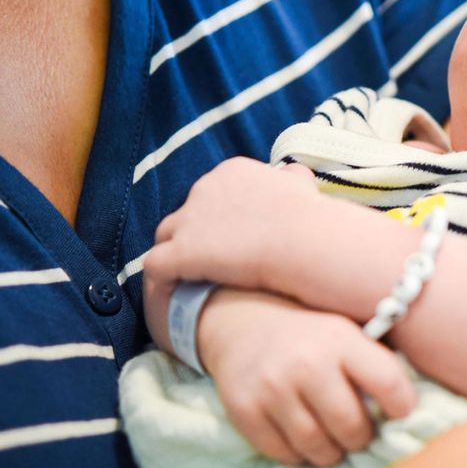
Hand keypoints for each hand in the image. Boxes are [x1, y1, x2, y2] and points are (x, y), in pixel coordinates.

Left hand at [144, 158, 322, 340]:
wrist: (306, 241)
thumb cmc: (310, 219)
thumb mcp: (301, 186)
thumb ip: (291, 179)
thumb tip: (294, 175)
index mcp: (231, 172)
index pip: (209, 195)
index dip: (215, 220)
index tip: (227, 240)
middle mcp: (204, 188)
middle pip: (184, 214)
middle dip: (194, 237)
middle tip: (210, 263)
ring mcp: (189, 220)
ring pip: (166, 237)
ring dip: (176, 256)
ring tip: (189, 280)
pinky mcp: (181, 252)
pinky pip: (156, 265)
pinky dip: (163, 280)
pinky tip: (176, 295)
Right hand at [199, 288, 417, 466]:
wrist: (241, 322)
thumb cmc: (310, 335)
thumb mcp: (346, 331)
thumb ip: (376, 363)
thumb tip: (413, 413)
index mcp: (340, 339)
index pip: (388, 382)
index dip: (402, 406)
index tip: (397, 412)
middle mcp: (306, 363)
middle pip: (352, 427)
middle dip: (360, 437)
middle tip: (357, 431)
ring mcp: (272, 388)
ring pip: (319, 448)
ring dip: (332, 451)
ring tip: (332, 438)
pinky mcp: (244, 409)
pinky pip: (285, 454)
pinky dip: (299, 453)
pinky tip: (301, 435)